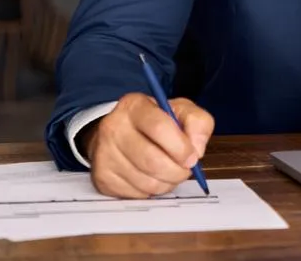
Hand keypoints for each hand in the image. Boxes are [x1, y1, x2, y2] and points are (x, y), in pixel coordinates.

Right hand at [83, 93, 214, 198]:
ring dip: (166, 183)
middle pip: (152, 160)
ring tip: (168, 172)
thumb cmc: (154, 123)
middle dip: (177, 171)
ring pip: (146, 182)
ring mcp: (105, 153)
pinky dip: (151, 191)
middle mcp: (114, 126)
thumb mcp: (180, 111)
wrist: (120, 133)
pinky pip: (136, 194)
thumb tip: (196, 148)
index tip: (192, 157)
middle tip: (183, 169)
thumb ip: (198, 122)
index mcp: (134, 105)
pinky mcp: (102, 176)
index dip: (181, 148)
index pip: (159, 127)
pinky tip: (151, 177)